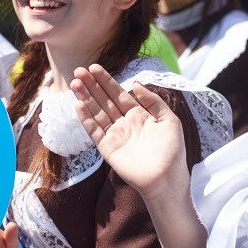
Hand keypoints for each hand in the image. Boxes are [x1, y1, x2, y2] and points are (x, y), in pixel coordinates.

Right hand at [71, 64, 187, 197]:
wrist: (167, 179)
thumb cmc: (172, 151)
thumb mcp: (169, 120)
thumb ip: (153, 101)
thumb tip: (136, 83)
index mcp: (139, 115)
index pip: (118, 94)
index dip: (106, 81)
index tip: (94, 68)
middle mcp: (124, 123)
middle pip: (104, 100)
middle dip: (91, 85)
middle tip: (79, 70)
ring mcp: (115, 135)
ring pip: (96, 112)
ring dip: (85, 98)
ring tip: (75, 83)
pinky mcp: (107, 148)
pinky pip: (94, 130)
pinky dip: (86, 118)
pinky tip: (79, 105)